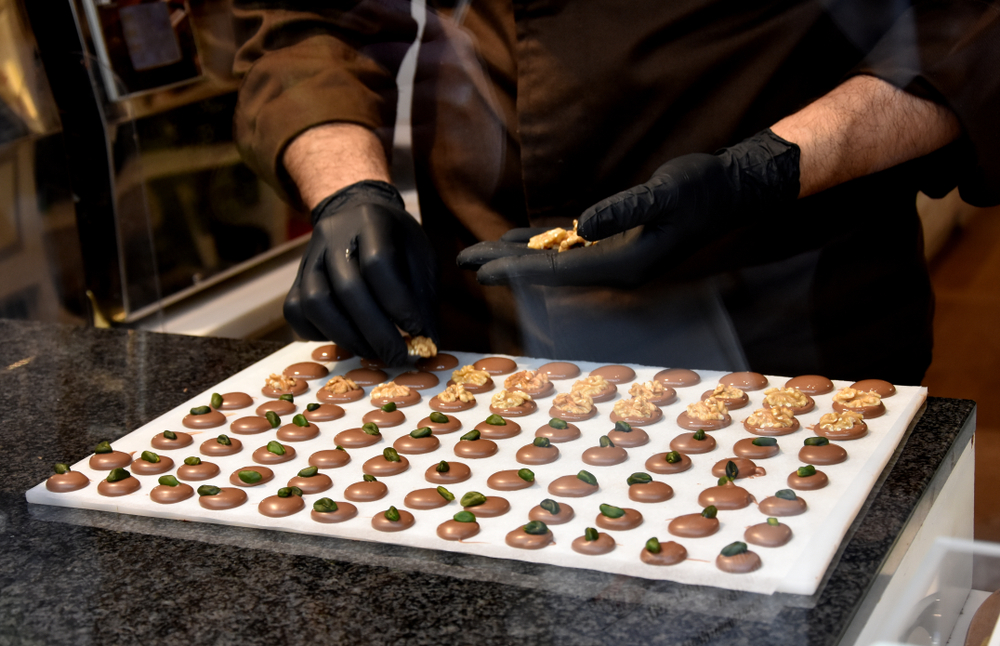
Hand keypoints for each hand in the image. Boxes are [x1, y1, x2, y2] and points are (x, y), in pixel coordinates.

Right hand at [284, 180, 437, 364]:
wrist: (355, 215)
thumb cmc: (396, 243)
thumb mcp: (421, 257)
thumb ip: (424, 296)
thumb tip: (429, 342)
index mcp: (371, 220)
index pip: (378, 262)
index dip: (398, 301)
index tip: (417, 330)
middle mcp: (333, 235)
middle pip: (347, 287)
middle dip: (375, 331)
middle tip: (397, 356)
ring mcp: (308, 257)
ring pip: (315, 303)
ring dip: (346, 336)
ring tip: (373, 352)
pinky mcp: (295, 279)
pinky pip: (297, 312)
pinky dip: (320, 333)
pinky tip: (346, 340)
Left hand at [456, 129, 799, 286]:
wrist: (728, 191)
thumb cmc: (700, 189)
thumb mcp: (664, 194)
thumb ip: (624, 209)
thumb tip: (583, 224)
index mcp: (623, 266)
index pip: (557, 272)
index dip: (515, 271)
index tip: (480, 269)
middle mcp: (614, 270)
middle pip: (547, 273)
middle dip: (504, 266)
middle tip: (461, 261)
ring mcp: (614, 259)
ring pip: (554, 262)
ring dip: (516, 257)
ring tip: (477, 253)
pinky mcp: (615, 245)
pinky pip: (569, 249)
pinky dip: (540, 244)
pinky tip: (515, 239)